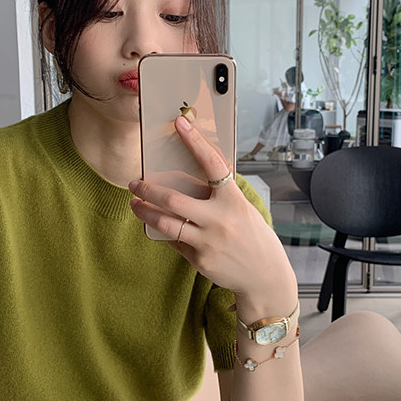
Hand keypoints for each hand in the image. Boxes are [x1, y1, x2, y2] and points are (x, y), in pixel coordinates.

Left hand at [129, 117, 296, 314]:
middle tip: (135, 183)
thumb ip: (220, 197)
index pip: (212, 164)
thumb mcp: (243, 210)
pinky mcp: (200, 260)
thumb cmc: (254, 238)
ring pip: (165, 223)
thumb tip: (189, 180)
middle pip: (173, 199)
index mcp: (234, 201)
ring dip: (145, 212)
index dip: (195, 142)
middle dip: (148, 189)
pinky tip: (159, 227)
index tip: (180, 124)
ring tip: (136, 205)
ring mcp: (208, 242)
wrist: (265, 277)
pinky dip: (165, 233)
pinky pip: (175, 242)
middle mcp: (220, 220)